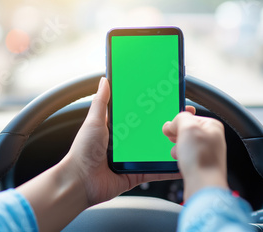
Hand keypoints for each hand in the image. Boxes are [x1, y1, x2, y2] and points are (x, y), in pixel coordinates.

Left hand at [63, 77, 180, 205]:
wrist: (80, 181)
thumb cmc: (82, 152)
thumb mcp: (93, 122)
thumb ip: (100, 102)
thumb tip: (104, 80)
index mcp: (115, 129)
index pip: (135, 116)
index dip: (148, 109)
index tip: (162, 101)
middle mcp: (124, 143)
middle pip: (148, 132)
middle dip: (163, 127)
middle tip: (179, 118)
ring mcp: (131, 159)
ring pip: (154, 151)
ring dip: (167, 146)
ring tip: (182, 138)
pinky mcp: (136, 174)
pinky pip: (155, 171)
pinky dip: (167, 169)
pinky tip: (178, 163)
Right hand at [163, 111, 228, 200]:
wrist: (203, 187)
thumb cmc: (201, 159)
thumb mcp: (188, 128)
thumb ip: (180, 118)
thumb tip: (173, 123)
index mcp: (212, 126)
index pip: (191, 116)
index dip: (178, 121)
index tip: (170, 126)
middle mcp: (212, 139)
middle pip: (188, 131)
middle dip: (177, 136)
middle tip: (172, 139)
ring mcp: (208, 153)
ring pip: (186, 145)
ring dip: (177, 148)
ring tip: (178, 153)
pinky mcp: (202, 166)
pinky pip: (187, 157)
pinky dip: (181, 159)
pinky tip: (180, 162)